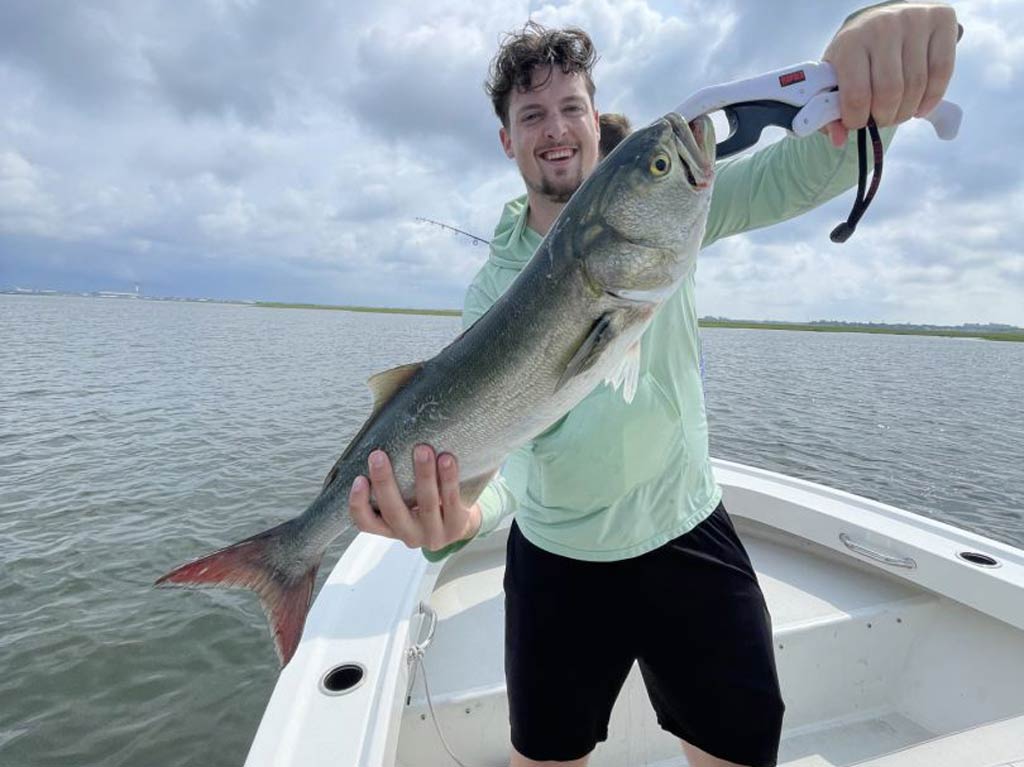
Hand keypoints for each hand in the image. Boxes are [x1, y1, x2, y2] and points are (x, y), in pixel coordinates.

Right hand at [349, 445, 481, 551]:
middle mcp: (409, 535)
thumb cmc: (425, 505)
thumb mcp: (404, 503)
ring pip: (426, 503)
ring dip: (423, 475)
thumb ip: (392, 484)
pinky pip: (452, 500)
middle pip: (393, 511)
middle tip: (377, 455)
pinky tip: (446, 459)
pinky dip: (449, 479)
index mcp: (390, 528)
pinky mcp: (457, 525)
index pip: (366, 523)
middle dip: (384, 482)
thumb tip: (382, 438)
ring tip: (422, 449)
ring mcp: (434, 533)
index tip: (358, 479)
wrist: (460, 526)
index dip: (358, 504)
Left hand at [821, 3, 958, 145]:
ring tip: (898, 113)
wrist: (883, 17)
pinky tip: (919, 108)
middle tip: (881, 120)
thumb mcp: (835, 75)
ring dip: (907, 111)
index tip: (857, 122)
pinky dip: (932, 98)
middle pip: (890, 92)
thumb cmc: (856, 53)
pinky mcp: (941, 19)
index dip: (857, 119)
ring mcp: (914, 21)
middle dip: (885, 117)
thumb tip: (839, 139)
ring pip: (916, 85)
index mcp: (850, 42)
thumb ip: (830, 109)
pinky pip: (942, 71)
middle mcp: (882, 27)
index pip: (857, 95)